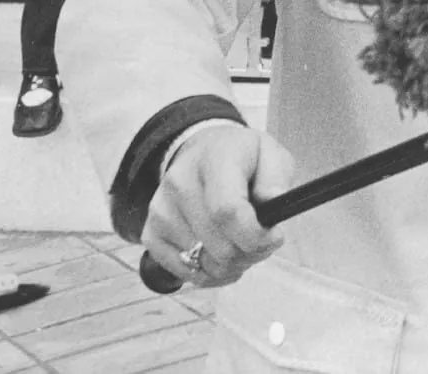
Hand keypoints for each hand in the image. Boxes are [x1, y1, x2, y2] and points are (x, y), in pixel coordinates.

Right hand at [142, 124, 295, 288]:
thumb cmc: (243, 159)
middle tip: (262, 240)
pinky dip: (210, 273)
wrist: (203, 152)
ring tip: (241, 242)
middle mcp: (179, 183)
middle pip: (219, 246)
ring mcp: (161, 211)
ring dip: (232, 265)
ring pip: (203, 265)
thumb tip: (273, 203)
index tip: (274, 237)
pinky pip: (185, 273)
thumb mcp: (271, 155)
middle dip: (250, 252)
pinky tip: (221, 254)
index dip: (255, 236)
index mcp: (214, 159)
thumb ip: (276, 180)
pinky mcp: (151, 235)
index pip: (227, 211)